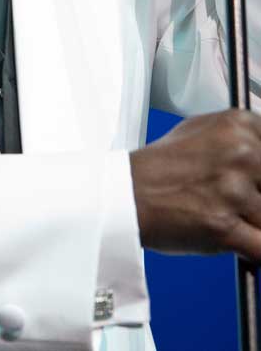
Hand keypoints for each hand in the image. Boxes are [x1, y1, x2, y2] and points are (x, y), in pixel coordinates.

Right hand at [130, 109, 260, 261]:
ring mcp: (232, 189)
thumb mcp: (204, 131)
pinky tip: (237, 241)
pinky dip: (254, 250)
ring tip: (227, 217)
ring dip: (252, 225)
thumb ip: (244, 140)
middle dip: (259, 199)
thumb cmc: (162, 167)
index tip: (256, 183)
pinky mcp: (224, 226)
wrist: (127, 193)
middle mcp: (240, 153)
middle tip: (239, 201)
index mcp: (239, 126)